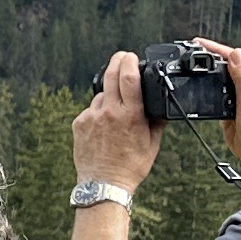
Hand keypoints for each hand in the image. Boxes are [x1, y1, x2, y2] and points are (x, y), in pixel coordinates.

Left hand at [70, 51, 161, 193]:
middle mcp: (109, 113)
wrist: (104, 183)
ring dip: (109, 97)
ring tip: (116, 115)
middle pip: (111, 75)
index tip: (132, 56)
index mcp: (130, 116)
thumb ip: (156, 120)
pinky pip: (91, 110)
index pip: (129, 78)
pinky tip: (104, 128)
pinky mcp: (79, 123)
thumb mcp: (152, 143)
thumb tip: (161, 104)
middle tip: (122, 57)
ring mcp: (91, 117)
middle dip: (117, 61)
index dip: (130, 62)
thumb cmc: (131, 166)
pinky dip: (98, 113)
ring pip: (101, 96)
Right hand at [210, 37, 240, 194]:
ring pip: (223, 79)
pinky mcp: (232, 107)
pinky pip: (218, 94)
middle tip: (193, 51)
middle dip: (212, 58)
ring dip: (210, 74)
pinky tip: (203, 87)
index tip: (201, 44)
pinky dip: (210, 90)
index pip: (239, 58)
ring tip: (195, 64)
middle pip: (229, 66)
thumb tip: (236, 55)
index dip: (218, 50)